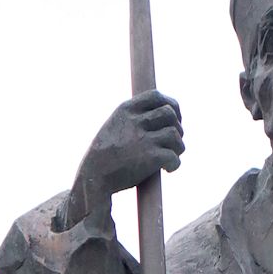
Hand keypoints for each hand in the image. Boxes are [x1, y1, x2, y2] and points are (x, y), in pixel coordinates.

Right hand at [64, 91, 183, 223]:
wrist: (93, 177)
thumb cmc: (104, 156)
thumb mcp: (114, 127)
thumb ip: (133, 120)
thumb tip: (159, 117)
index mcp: (126, 110)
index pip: (156, 96)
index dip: (171, 105)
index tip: (175, 117)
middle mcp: (135, 121)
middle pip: (170, 113)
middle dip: (178, 127)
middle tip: (173, 142)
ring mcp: (143, 139)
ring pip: (175, 135)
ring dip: (178, 147)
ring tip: (171, 157)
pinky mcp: (150, 158)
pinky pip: (174, 156)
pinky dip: (175, 164)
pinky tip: (167, 169)